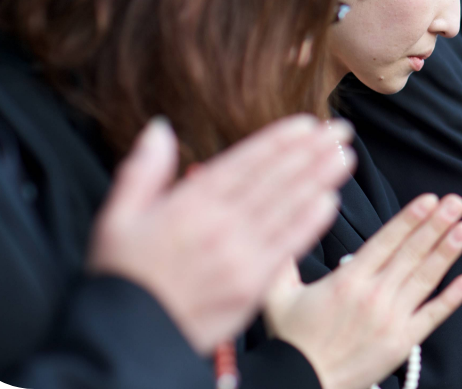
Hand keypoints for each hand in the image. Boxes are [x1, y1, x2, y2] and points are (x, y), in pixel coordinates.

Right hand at [88, 115, 352, 353]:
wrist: (131, 338)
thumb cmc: (123, 277)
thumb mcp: (116, 219)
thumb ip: (143, 171)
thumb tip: (161, 128)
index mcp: (189, 205)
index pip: (244, 163)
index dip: (278, 141)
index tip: (307, 124)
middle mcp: (219, 226)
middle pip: (274, 181)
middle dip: (311, 152)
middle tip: (341, 131)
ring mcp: (239, 255)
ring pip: (287, 208)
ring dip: (319, 180)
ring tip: (345, 156)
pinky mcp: (251, 284)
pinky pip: (287, 247)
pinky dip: (311, 223)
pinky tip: (331, 201)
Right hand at [264, 194, 461, 388]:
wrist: (303, 386)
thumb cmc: (291, 342)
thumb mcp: (276, 296)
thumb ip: (281, 261)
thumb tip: (279, 231)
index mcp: (348, 280)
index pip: (386, 241)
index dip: (410, 218)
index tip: (429, 199)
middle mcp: (374, 295)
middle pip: (411, 253)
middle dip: (436, 225)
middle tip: (456, 202)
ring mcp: (391, 318)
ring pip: (425, 278)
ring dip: (448, 252)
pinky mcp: (402, 342)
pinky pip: (432, 316)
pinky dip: (451, 298)